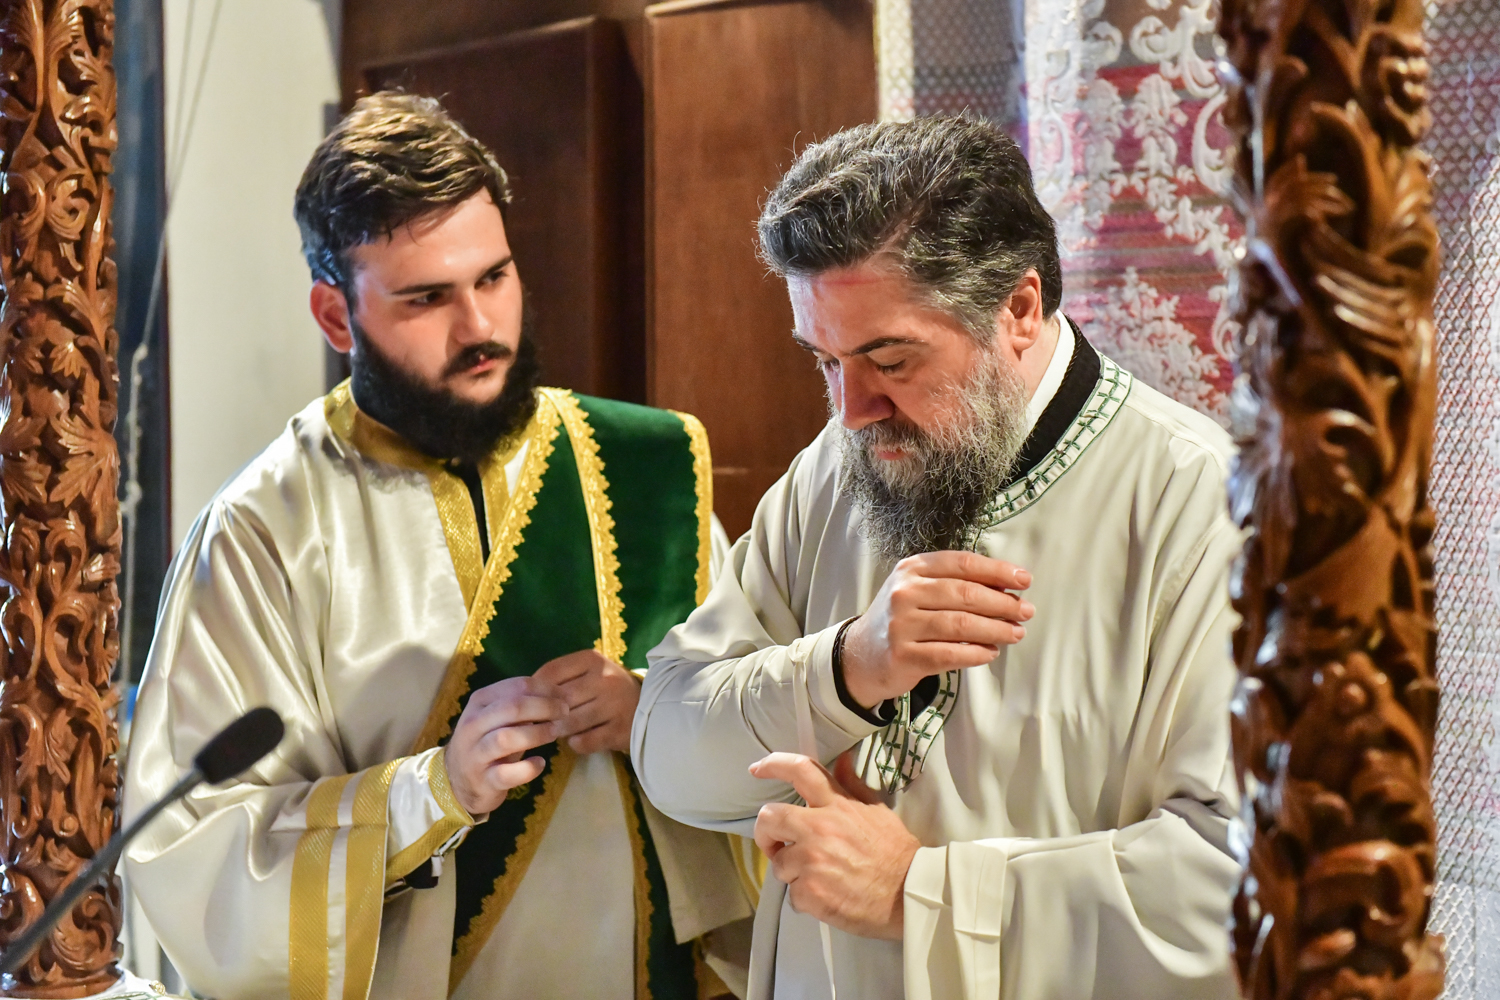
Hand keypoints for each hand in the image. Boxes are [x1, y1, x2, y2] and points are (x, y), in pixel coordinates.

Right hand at [445, 675, 568, 814]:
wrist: (457, 781)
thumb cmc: (486, 742)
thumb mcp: (498, 718)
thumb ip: (521, 705)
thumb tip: (557, 695)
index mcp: (480, 702)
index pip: (516, 686)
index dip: (545, 689)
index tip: (563, 696)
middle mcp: (473, 725)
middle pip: (512, 708)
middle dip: (545, 707)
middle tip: (564, 713)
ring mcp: (476, 754)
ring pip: (506, 738)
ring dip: (537, 734)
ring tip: (554, 733)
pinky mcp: (483, 781)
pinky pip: (507, 774)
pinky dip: (528, 769)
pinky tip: (540, 763)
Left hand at [533, 649, 640, 753]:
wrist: (650, 706)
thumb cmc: (608, 688)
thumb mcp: (588, 672)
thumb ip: (560, 677)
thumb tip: (524, 693)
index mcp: (592, 660)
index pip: (551, 672)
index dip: (534, 689)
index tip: (528, 701)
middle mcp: (605, 679)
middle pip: (559, 700)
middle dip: (545, 714)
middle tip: (538, 722)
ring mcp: (614, 705)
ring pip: (570, 723)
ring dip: (558, 730)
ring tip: (555, 731)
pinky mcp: (619, 731)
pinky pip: (585, 742)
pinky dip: (575, 744)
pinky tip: (576, 740)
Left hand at [750, 751, 918, 940]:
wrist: (910, 895)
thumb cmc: (896, 854)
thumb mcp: (878, 812)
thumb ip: (853, 787)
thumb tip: (843, 760)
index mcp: (837, 805)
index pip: (800, 770)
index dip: (773, 765)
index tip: (757, 769)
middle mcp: (820, 828)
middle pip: (769, 817)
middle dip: (764, 832)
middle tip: (775, 844)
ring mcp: (812, 862)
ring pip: (779, 864)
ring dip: (792, 873)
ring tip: (818, 878)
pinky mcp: (810, 893)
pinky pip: (792, 895)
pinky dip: (805, 899)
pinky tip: (827, 897)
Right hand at [842, 551, 1032, 707]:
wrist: (860, 655)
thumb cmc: (901, 619)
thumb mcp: (918, 590)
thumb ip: (954, 584)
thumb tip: (1006, 588)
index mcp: (911, 569)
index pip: (962, 563)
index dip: (997, 571)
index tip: (1024, 580)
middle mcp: (904, 593)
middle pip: (965, 594)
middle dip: (1003, 603)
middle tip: (1026, 611)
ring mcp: (901, 625)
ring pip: (960, 625)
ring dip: (995, 630)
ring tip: (1016, 633)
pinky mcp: (903, 656)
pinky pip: (949, 654)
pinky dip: (976, 654)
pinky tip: (991, 652)